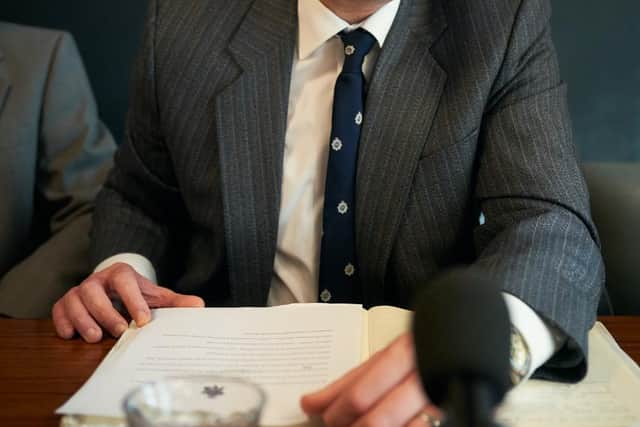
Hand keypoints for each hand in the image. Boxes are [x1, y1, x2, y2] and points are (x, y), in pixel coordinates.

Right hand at [52, 262, 203, 342]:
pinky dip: (63, 323)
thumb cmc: (136, 296)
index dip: (133, 299)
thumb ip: (175, 303)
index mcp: (121, 273)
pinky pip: (58, 311)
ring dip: (83, 320)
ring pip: (73, 301)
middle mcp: (97, 280)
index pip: (125, 280)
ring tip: (96, 337)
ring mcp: (78, 291)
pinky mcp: (64, 304)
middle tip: (119, 331)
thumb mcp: (156, 297)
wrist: (114, 290)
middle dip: (106, 312)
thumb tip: (199, 306)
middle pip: (94, 291)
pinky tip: (72, 335)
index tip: (143, 320)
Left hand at [301, 333, 442, 426]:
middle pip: (376, 419)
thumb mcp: (384, 360)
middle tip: (342, 426)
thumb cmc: (420, 357)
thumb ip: (349, 381)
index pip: (359, 393)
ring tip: (362, 426)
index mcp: (405, 353)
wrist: (463, 353)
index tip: (328, 418)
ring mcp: (442, 399)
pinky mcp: (453, 414)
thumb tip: (311, 403)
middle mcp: (424, 376)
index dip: (337, 413)